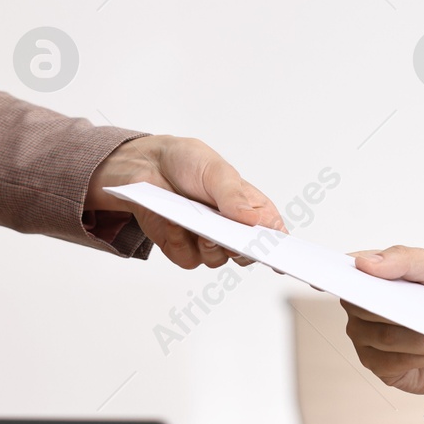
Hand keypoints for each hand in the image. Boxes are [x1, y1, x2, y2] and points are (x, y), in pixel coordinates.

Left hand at [87, 135, 284, 267]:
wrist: (145, 164)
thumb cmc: (187, 162)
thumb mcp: (215, 170)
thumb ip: (234, 195)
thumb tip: (253, 220)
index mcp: (250, 207)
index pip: (271, 232)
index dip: (277, 246)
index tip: (277, 254)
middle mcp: (231, 228)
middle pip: (247, 254)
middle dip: (240, 250)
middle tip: (232, 239)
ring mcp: (206, 240)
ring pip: (217, 260)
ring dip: (208, 246)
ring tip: (198, 227)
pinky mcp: (181, 248)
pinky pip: (188, 259)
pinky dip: (180, 243)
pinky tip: (174, 223)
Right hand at [343, 246, 423, 398]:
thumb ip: (406, 260)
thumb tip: (365, 264)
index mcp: (374, 276)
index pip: (351, 273)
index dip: (349, 277)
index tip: (354, 282)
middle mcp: (364, 308)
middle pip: (374, 308)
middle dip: (419, 313)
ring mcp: (368, 339)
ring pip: (390, 338)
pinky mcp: (382, 367)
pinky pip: (399, 362)